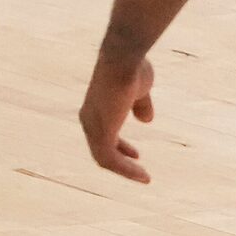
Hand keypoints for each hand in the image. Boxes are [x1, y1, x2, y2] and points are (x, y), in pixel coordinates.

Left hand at [79, 51, 155, 183]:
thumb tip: (146, 120)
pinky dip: (125, 170)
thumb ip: (141, 105)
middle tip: (139, 168)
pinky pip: (110, 160)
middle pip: (102, 150)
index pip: (104, 134)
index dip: (121, 146)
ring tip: (144, 177)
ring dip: (125, 170)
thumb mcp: (141, 89)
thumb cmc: (132, 67)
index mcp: (96, 108)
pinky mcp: (100, 133)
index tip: (136, 154)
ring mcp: (93, 127)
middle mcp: (89, 120)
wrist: (124, 58)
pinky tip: (142, 174)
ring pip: (105, 159)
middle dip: (121, 160)